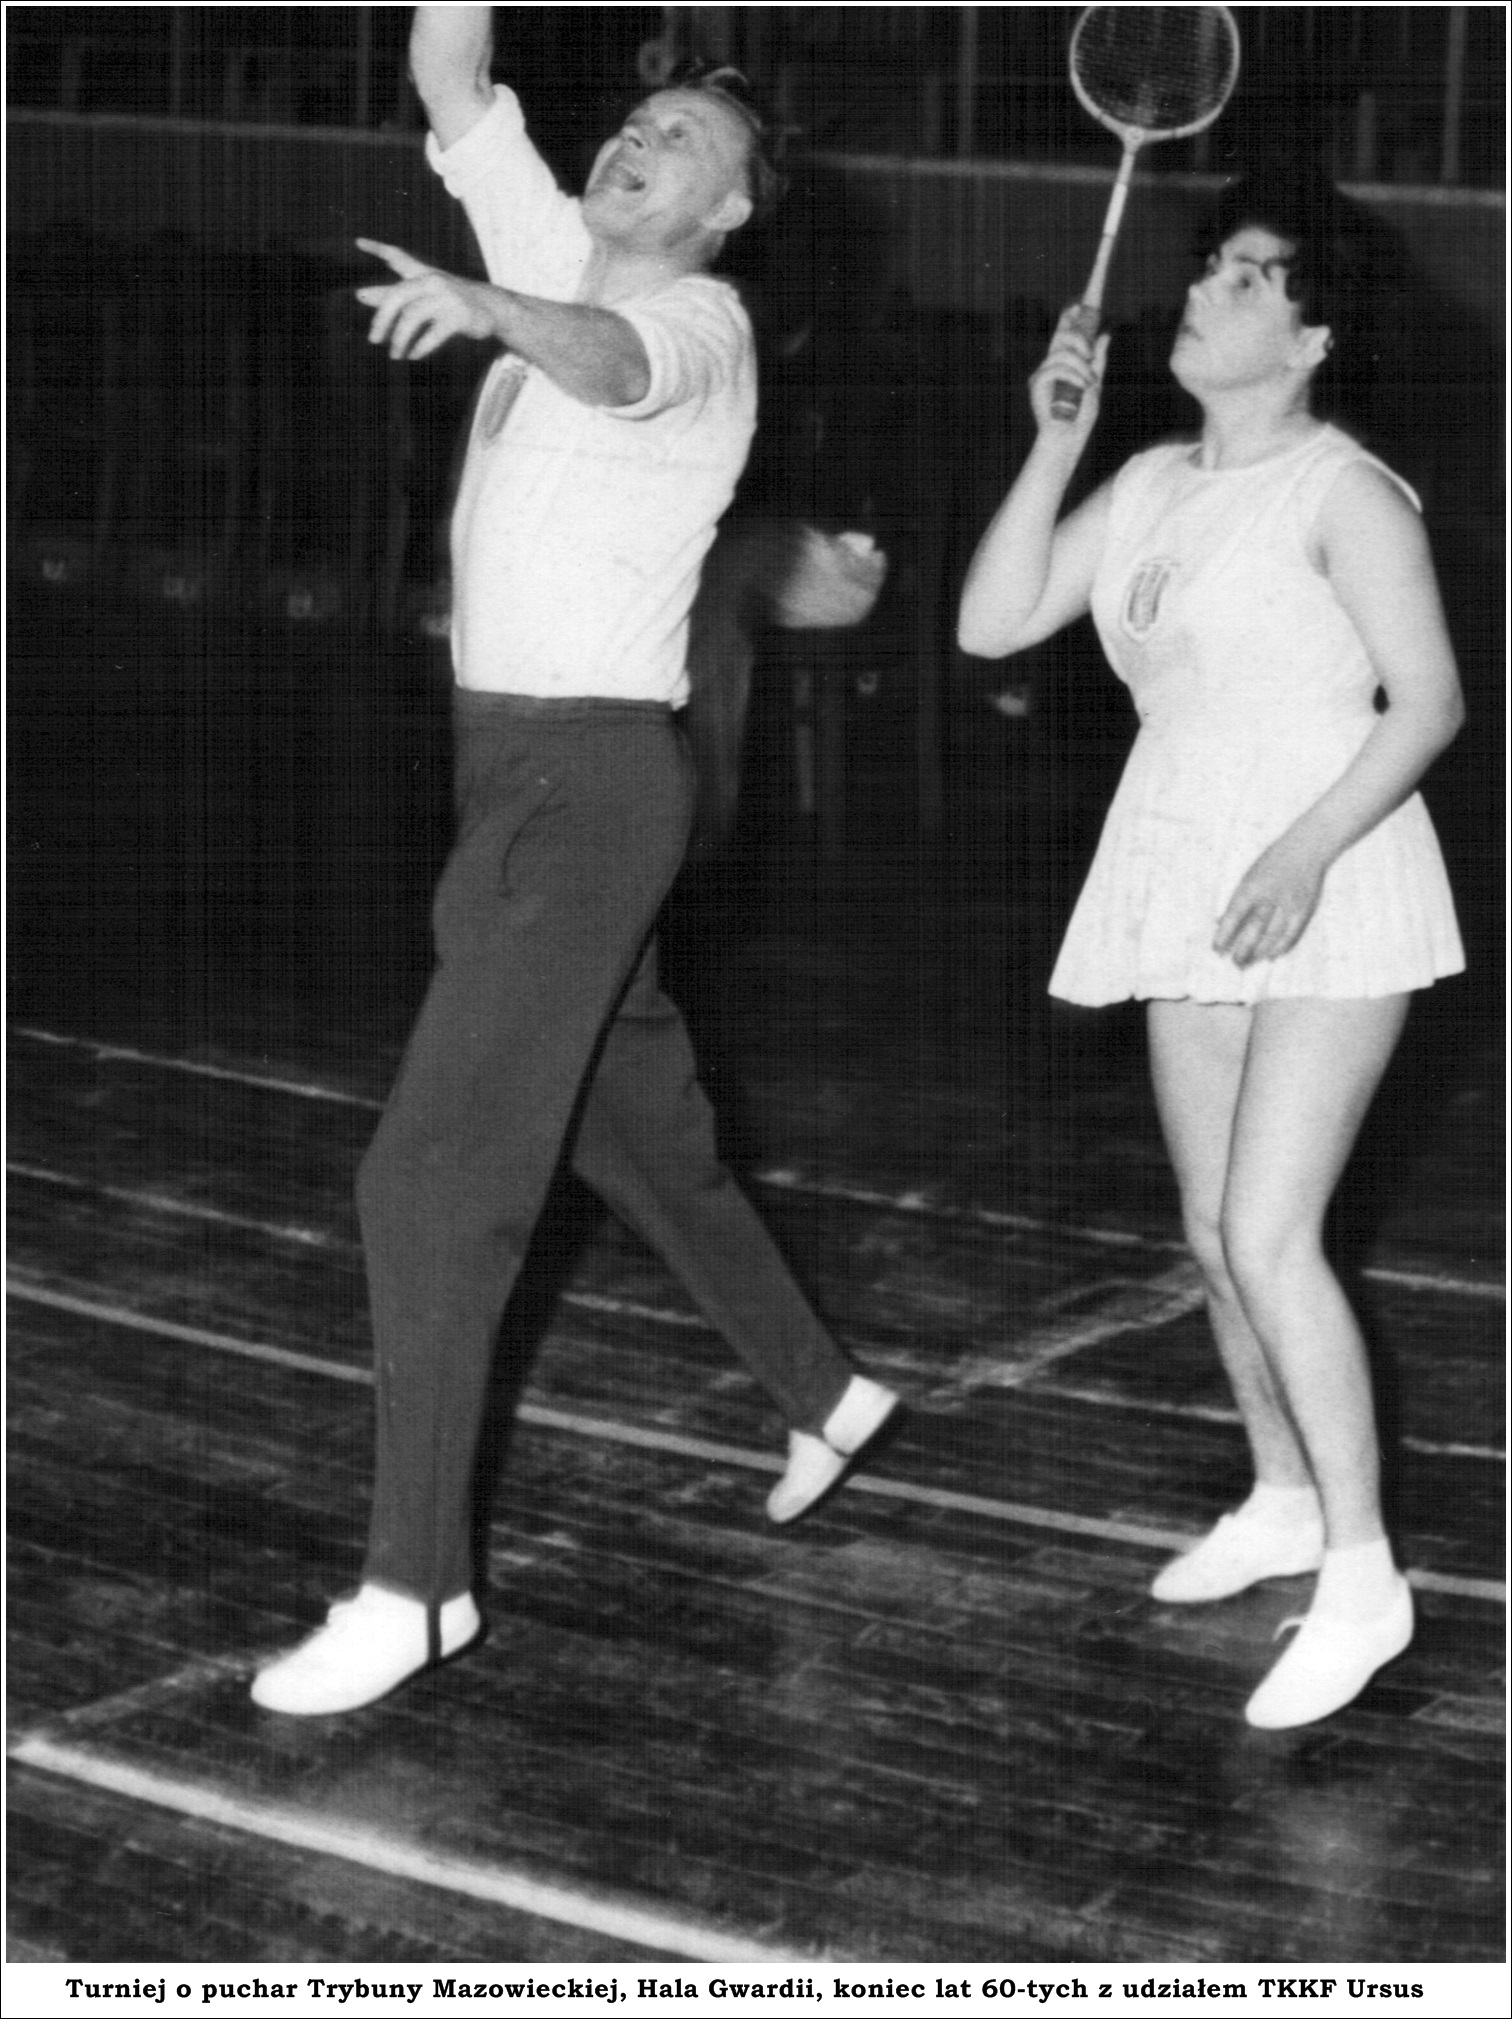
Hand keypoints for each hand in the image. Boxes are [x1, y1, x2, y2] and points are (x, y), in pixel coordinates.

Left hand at [354, 239, 500, 359]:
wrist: (492, 308)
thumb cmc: (451, 302)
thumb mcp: (422, 295)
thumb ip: (393, 295)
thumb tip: (359, 295)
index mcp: (422, 273)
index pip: (397, 256)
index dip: (377, 248)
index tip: (358, 242)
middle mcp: (431, 280)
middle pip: (397, 296)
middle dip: (382, 320)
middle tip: (373, 340)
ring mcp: (445, 297)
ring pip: (412, 317)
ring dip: (400, 339)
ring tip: (395, 355)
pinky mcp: (458, 316)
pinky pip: (433, 333)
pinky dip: (421, 346)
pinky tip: (413, 355)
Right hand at [1028, 304, 1109, 442]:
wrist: (1069, 439)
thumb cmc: (1081, 416)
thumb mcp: (1095, 383)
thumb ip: (1098, 360)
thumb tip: (1105, 335)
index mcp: (1064, 364)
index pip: (1065, 334)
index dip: (1069, 318)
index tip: (1078, 305)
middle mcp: (1051, 365)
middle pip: (1061, 335)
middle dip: (1078, 337)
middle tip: (1090, 355)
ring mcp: (1043, 373)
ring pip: (1062, 352)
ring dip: (1081, 365)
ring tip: (1090, 382)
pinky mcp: (1037, 383)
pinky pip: (1058, 367)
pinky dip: (1075, 376)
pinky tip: (1082, 387)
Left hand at [1214, 837, 1327, 967]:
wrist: (1306, 848)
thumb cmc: (1272, 862)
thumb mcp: (1249, 875)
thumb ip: (1237, 899)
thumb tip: (1220, 922)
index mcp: (1252, 887)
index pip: (1234, 916)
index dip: (1224, 935)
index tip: (1217, 949)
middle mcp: (1270, 897)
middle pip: (1254, 931)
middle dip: (1242, 950)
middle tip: (1235, 962)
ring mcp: (1289, 905)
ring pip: (1273, 936)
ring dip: (1260, 952)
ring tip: (1249, 962)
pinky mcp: (1304, 910)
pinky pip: (1291, 934)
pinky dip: (1281, 947)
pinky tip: (1271, 955)